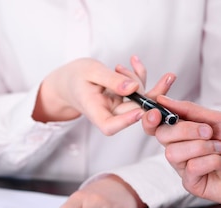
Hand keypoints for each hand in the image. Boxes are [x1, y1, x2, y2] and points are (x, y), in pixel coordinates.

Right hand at [33, 56, 174, 135]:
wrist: (67, 79)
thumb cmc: (74, 76)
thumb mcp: (90, 72)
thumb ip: (111, 80)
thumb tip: (133, 88)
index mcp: (93, 110)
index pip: (109, 125)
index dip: (126, 122)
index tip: (141, 111)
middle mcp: (107, 112)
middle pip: (132, 110)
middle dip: (145, 92)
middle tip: (162, 76)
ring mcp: (116, 107)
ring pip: (138, 99)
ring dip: (141, 80)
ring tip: (132, 62)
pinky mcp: (122, 99)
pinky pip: (137, 90)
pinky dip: (139, 75)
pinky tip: (135, 61)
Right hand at [142, 97, 220, 202]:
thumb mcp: (216, 121)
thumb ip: (190, 110)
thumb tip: (163, 100)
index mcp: (182, 133)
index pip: (155, 125)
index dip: (150, 119)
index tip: (156, 113)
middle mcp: (179, 148)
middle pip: (161, 136)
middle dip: (185, 130)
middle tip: (208, 131)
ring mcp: (183, 167)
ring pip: (172, 153)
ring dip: (201, 147)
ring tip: (219, 148)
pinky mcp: (191, 183)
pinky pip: (190, 169)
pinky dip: (209, 161)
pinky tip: (219, 162)